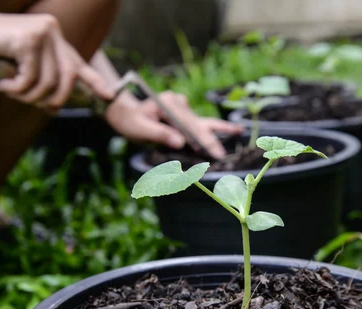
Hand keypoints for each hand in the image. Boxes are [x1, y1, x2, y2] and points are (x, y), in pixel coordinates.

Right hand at [0, 11, 112, 109]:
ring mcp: (42, 33)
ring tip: (11, 93)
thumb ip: (43, 76)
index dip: (95, 82)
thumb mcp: (23, 66)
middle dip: (56, 99)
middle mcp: (53, 31)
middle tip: (41, 107)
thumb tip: (59, 103)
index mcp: (56, 37)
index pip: (79, 63)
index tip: (110, 96)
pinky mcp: (28, 39)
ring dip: (29, 96)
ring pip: (49, 81)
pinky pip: (30, 78)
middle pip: (68, 78)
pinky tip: (1, 86)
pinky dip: (16, 89)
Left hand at [105, 91, 243, 158]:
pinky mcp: (182, 113)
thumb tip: (180, 142)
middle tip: (226, 151)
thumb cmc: (129, 121)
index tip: (213, 152)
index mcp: (168, 104)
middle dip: (213, 138)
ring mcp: (181, 107)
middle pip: (199, 123)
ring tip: (239, 130)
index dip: (203, 139)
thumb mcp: (140, 129)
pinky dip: (210, 130)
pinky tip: (229, 130)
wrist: (122, 113)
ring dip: (219, 129)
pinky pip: (197, 124)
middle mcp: (178, 103)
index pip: (190, 125)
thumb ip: (160, 134)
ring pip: (201, 122)